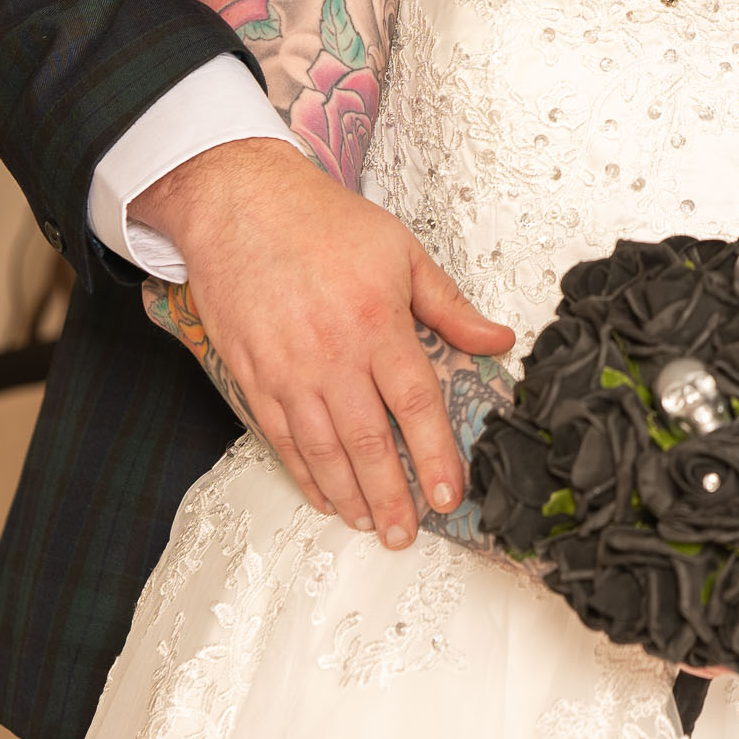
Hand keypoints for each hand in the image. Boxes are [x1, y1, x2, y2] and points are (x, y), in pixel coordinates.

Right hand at [135, 138, 513, 542]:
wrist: (242, 204)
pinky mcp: (254, 375)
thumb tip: (496, 339)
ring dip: (349, 495)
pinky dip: (305, 473)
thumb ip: (449, 304)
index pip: (415, 404)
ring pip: (324, 450)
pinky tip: (324, 494)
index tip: (451, 494)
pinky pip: (282, 438)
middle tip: (407, 533)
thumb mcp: (401, 250)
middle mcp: (332, 354)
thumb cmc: (324, 222)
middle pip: (368, 441)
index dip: (435, 455)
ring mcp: (289, 369)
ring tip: (371, 525)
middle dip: (392, 496)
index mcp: (376, 322)